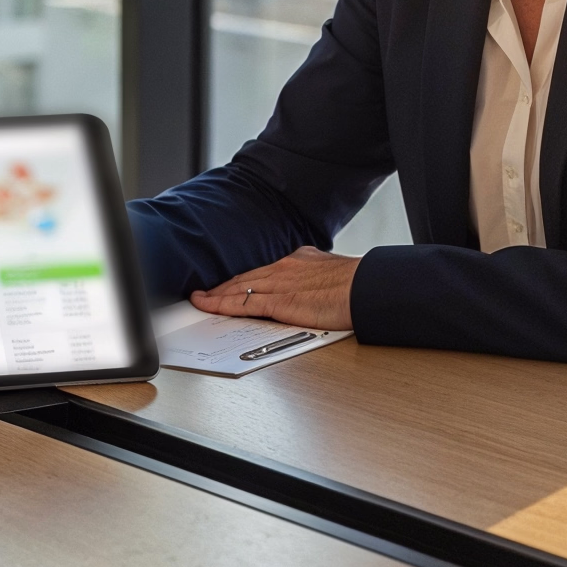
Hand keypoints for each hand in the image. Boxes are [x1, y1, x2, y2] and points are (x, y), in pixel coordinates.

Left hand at [191, 245, 357, 330]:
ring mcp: (279, 284)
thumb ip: (318, 279)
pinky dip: (220, 304)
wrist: (367, 288)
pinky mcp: (278, 302)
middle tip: (205, 291)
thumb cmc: (359, 285)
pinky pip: (241, 303)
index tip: (231, 283)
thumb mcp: (333, 273)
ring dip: (216, 295)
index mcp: (299, 261)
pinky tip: (207, 305)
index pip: (263, 271)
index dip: (244, 279)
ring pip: (238, 288)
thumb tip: (315, 287)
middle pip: (245, 277)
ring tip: (199, 299)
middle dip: (223, 285)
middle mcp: (284, 268)